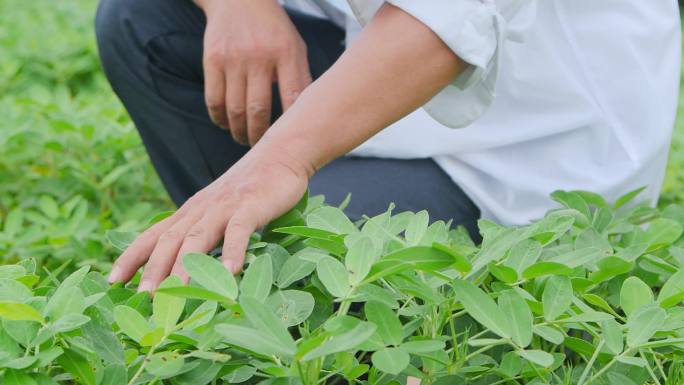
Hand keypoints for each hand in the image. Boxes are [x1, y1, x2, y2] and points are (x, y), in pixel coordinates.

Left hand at [107, 145, 311, 291]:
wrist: (280, 154)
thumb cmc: (251, 189)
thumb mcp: (220, 210)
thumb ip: (205, 233)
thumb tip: (189, 267)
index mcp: (190, 212)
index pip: (154, 235)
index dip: (132, 257)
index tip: (112, 280)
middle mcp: (201, 209)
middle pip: (170, 240)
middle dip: (153, 268)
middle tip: (143, 297)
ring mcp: (224, 207)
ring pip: (198, 237)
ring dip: (184, 266)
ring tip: (174, 292)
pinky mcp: (250, 206)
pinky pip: (239, 231)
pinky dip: (232, 251)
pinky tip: (230, 272)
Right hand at [199, 0, 311, 145]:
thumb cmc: (273, 29)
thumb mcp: (295, 46)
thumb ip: (300, 78)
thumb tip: (305, 117)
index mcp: (286, 53)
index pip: (292, 97)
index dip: (290, 125)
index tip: (289, 142)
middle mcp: (259, 56)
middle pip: (258, 109)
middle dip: (259, 136)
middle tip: (261, 148)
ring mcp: (233, 58)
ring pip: (234, 109)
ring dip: (239, 131)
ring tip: (244, 139)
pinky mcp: (212, 60)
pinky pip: (213, 99)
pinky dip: (219, 118)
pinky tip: (226, 124)